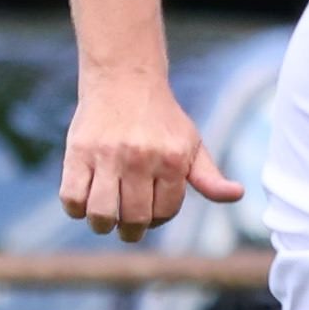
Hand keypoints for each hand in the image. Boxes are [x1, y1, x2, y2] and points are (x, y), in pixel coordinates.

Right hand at [56, 72, 244, 241]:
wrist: (124, 79)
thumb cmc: (160, 119)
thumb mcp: (190, 144)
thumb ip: (209, 177)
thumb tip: (236, 195)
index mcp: (172, 159)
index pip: (163, 213)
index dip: (157, 219)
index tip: (150, 212)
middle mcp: (140, 158)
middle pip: (133, 219)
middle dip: (131, 230)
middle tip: (127, 225)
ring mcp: (107, 155)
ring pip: (101, 214)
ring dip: (103, 224)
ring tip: (105, 217)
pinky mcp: (78, 152)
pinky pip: (72, 198)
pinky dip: (76, 209)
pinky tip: (85, 202)